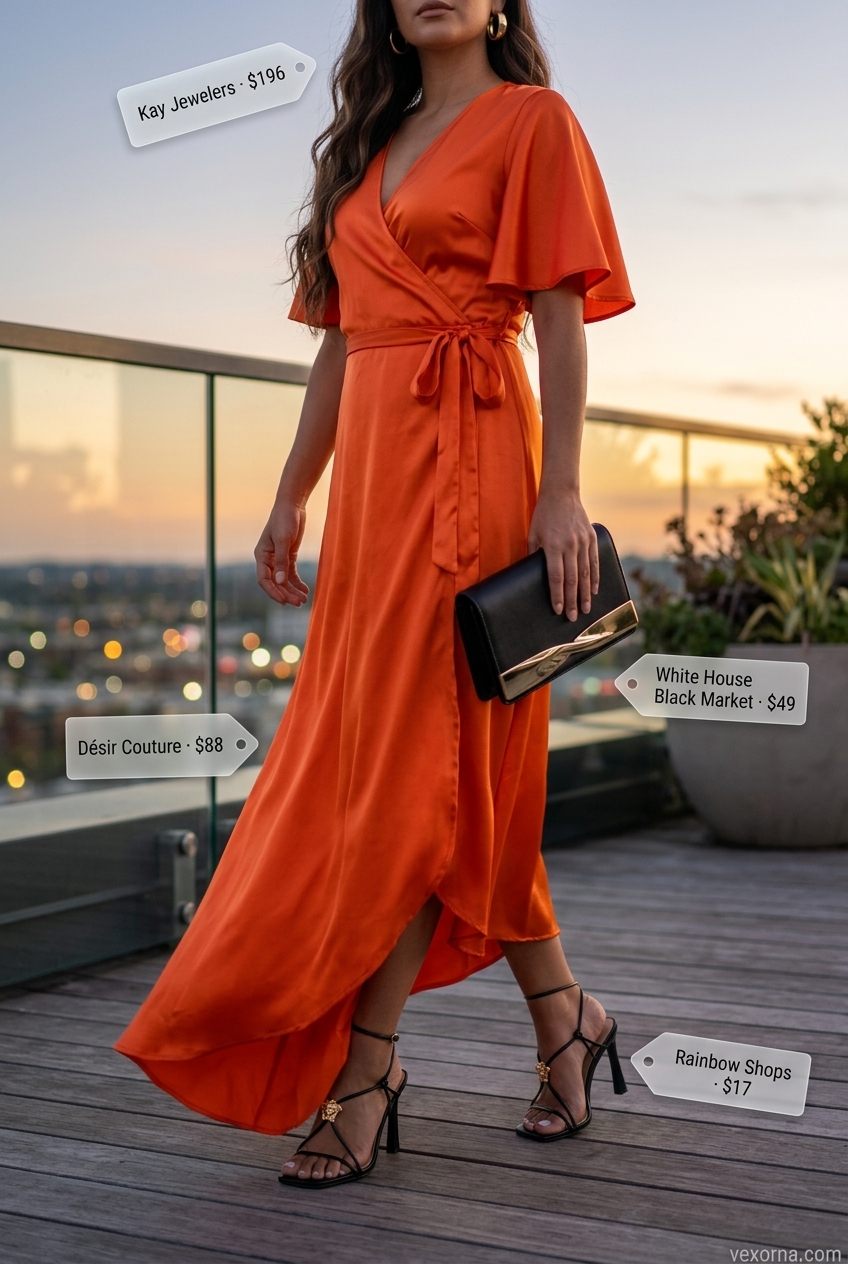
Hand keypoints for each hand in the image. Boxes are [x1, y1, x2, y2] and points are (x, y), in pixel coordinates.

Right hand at [254, 498, 309, 606]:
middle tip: (299, 603)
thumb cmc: (284, 520)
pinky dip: (297, 582)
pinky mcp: (288, 556)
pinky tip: (305, 590)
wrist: (292, 505)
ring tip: (304, 600)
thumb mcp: (283, 540)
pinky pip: (291, 574)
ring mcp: (277, 559)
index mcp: (261, 555)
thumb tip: (280, 582)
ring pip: (283, 580)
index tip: (284, 601)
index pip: (264, 580)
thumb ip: (281, 561)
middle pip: (275, 582)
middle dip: (286, 594)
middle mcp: (267, 559)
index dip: (273, 592)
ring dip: (292, 590)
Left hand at [528, 491, 598, 619]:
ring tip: (585, 609)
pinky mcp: (591, 538)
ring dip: (585, 594)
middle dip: (572, 601)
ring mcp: (583, 542)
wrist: (562, 494)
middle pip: (572, 579)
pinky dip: (595, 578)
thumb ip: (533, 555)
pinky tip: (593, 590)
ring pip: (586, 573)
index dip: (557, 595)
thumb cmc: (543, 515)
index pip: (556, 577)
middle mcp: (570, 545)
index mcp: (553, 546)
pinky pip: (594, 562)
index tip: (557, 610)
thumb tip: (532, 576)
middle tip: (573, 617)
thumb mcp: (533, 534)